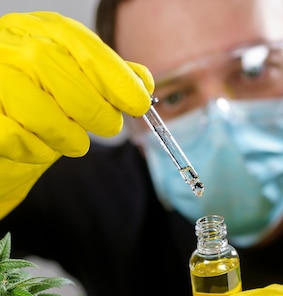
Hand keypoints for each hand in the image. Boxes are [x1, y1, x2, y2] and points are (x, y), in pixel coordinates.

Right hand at [0, 11, 153, 216]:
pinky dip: (39, 150)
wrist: (1, 136)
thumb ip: (106, 80)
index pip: (81, 45)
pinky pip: (16, 138)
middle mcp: (11, 48)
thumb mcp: (76, 86)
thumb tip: (142, 81)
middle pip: (60, 73)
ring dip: (68, 135)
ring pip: (39, 110)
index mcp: (39, 32)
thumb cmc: (39, 106)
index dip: (114, 76)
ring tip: (73, 141)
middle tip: (109, 126)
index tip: (138, 103)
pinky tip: (41, 147)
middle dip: (95, 109)